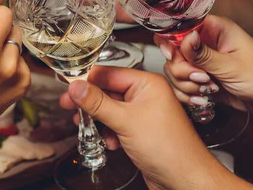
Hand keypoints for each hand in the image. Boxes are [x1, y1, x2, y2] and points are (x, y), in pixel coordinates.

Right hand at [59, 67, 250, 189]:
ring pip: (109, 110)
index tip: (67, 87)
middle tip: (68, 107)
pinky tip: (109, 142)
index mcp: (147, 84)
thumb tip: (75, 86)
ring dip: (97, 119)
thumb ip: (97, 102)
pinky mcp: (140, 131)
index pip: (109, 74)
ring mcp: (143, 114)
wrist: (186, 181)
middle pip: (107, 91)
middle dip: (89, 102)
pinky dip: (108, 132)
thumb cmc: (169, 149)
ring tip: (85, 126)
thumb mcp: (125, 121)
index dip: (86, 80)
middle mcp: (146, 95)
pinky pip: (116, 125)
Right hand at [159, 15, 252, 123]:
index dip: (171, 42)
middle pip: (173, 54)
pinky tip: (204, 100)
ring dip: (187, 86)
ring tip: (209, 90)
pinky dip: (188, 96)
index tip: (173, 57)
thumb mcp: (233, 67)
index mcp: (214, 30)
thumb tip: (184, 37)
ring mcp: (201, 63)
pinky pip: (181, 86)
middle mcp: (204, 44)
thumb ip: (204, 54)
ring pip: (174, 72)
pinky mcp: (201, 80)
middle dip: (183, 72)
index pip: (179, 28)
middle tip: (204, 79)